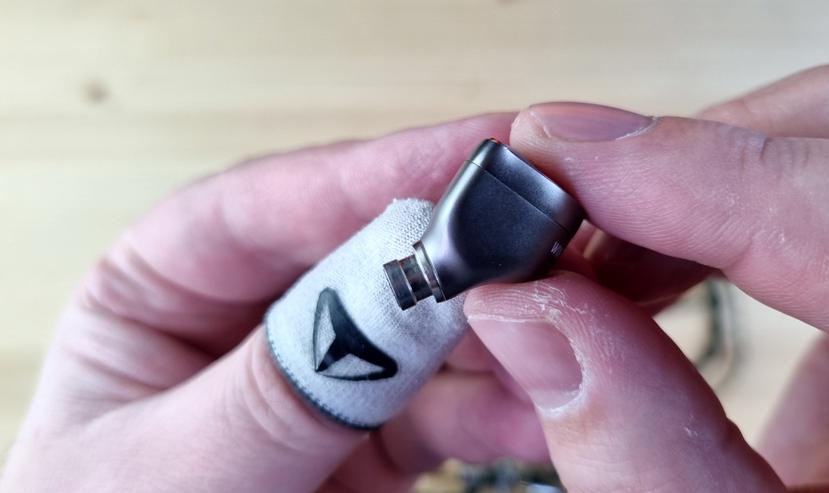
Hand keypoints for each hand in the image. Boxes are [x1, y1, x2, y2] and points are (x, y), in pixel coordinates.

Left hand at [0, 115, 550, 491]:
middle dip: (448, 249)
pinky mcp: (373, 442)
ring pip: (422, 332)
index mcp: (159, 293)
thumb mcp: (175, 465)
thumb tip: (403, 289)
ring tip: (557, 323)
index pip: (267, 206)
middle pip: (362, 255)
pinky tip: (540, 401)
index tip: (465, 155)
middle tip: (535, 233)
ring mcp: (320, 382)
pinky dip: (502, 406)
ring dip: (494, 327)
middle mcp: (248, 325)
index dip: (371, 172)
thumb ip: (287, 383)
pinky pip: (449, 408)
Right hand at [466, 59, 828, 491]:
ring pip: (821, 148)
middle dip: (694, 154)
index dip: (702, 174)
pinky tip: (629, 270)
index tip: (562, 162)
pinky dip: (695, 216)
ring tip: (582, 257)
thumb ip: (640, 452)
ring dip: (682, 181)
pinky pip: (796, 200)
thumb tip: (528, 315)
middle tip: (568, 212)